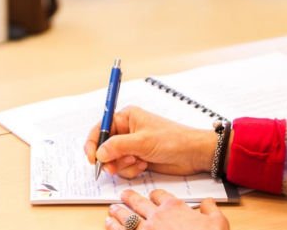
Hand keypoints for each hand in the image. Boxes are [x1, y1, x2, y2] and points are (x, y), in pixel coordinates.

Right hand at [84, 105, 215, 177]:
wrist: (193, 154)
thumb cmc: (172, 140)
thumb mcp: (142, 142)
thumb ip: (117, 146)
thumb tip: (99, 153)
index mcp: (126, 117)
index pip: (100, 128)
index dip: (93, 143)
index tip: (93, 158)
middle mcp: (126, 130)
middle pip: (104, 147)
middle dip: (110, 159)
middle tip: (115, 167)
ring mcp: (132, 145)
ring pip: (113, 160)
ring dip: (123, 165)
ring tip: (137, 162)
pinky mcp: (137, 158)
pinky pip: (123, 168)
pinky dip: (131, 170)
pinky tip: (144, 165)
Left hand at [105, 189, 229, 229]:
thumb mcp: (218, 222)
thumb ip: (211, 209)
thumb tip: (208, 202)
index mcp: (174, 208)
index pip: (160, 195)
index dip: (156, 195)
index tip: (153, 196)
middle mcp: (157, 216)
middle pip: (139, 203)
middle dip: (130, 198)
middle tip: (123, 195)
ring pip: (127, 217)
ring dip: (118, 213)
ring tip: (112, 210)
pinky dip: (113, 228)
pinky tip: (108, 225)